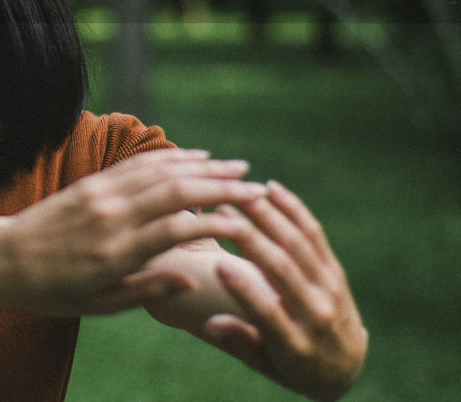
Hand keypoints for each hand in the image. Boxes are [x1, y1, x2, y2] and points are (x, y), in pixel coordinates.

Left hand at [0, 148, 267, 314]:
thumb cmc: (50, 291)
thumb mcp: (97, 304)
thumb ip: (146, 290)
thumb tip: (191, 282)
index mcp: (114, 252)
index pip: (175, 228)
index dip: (216, 222)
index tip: (250, 224)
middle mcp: (109, 216)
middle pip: (175, 191)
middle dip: (220, 186)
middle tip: (258, 187)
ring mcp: (99, 193)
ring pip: (159, 171)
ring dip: (201, 166)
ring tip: (237, 168)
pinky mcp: (91, 182)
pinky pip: (136, 164)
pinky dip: (169, 158)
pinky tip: (194, 158)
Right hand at [205, 182, 367, 400]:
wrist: (344, 368)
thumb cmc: (289, 365)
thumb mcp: (263, 363)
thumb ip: (239, 341)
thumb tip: (212, 324)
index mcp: (294, 344)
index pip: (269, 313)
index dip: (244, 289)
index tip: (217, 264)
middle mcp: (317, 315)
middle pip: (283, 269)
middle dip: (251, 238)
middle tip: (222, 211)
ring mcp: (330, 289)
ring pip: (299, 245)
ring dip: (270, 216)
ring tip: (243, 193)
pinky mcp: (335, 271)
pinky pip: (315, 235)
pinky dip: (294, 210)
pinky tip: (273, 189)